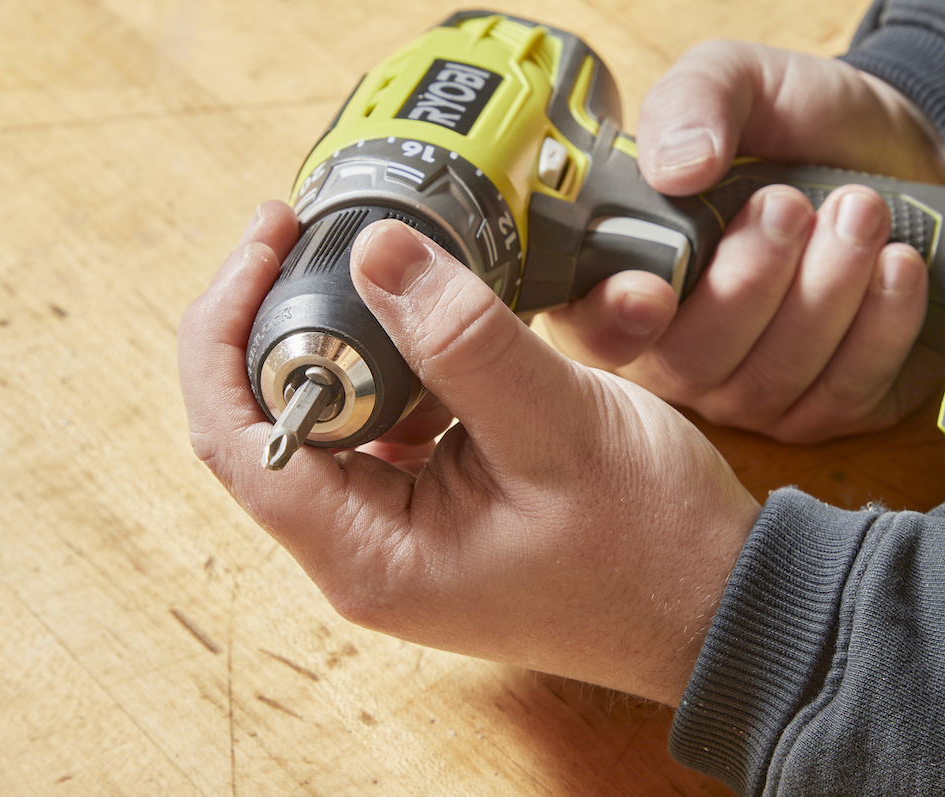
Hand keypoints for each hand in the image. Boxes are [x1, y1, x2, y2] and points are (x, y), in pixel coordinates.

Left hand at [179, 202, 760, 705]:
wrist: (718, 600)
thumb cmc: (652, 547)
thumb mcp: (558, 430)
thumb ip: (463, 341)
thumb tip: (377, 252)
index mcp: (371, 556)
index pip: (237, 439)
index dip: (227, 330)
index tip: (268, 243)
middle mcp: (368, 554)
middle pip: (268, 424)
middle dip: (280, 322)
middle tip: (314, 236)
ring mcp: (403, 536)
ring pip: (332, 422)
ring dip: (347, 344)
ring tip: (387, 274)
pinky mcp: (439, 513)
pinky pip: (388, 430)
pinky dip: (399, 371)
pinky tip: (437, 331)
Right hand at [535, 42, 944, 442]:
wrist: (892, 150)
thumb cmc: (795, 126)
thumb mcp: (738, 79)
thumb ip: (692, 103)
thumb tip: (676, 168)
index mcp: (628, 275)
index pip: (592, 329)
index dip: (614, 322)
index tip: (655, 290)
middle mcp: (678, 351)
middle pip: (691, 363)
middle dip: (749, 284)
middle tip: (791, 206)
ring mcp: (751, 392)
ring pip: (772, 380)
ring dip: (825, 293)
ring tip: (862, 211)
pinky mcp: (827, 409)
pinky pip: (845, 393)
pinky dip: (880, 327)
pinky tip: (898, 266)